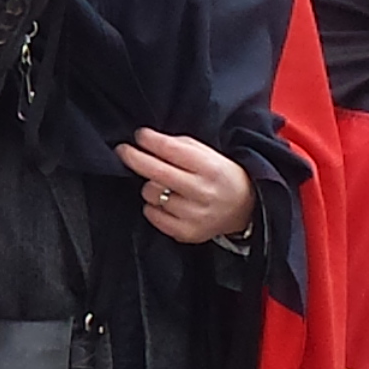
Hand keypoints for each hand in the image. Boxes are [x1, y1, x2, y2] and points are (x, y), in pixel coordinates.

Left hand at [116, 127, 254, 244]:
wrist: (245, 210)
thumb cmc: (220, 176)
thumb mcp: (209, 154)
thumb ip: (180, 145)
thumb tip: (146, 140)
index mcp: (211, 168)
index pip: (171, 150)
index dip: (149, 140)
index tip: (138, 135)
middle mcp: (203, 192)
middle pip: (156, 172)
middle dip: (134, 158)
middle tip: (123, 150)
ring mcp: (195, 215)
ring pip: (151, 194)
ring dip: (150, 186)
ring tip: (163, 185)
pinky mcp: (187, 233)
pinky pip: (153, 215)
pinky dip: (153, 207)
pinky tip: (165, 202)